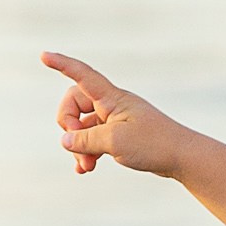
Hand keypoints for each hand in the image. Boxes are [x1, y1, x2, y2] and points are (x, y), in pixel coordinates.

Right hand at [43, 51, 189, 180]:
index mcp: (112, 98)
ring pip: (83, 127)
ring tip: (86, 167)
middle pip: (74, 105)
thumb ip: (85, 140)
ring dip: (79, 146)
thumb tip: (65, 140)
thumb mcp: (114, 142)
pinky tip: (85, 169)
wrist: (182, 157)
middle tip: (77, 149)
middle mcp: (112, 104)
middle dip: (68, 127)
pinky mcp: (119, 135)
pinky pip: (94, 139)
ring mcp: (115, 119)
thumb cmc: (153, 144)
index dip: (62, 65)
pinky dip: (87, 152)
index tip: (44, 56)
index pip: (82, 75)